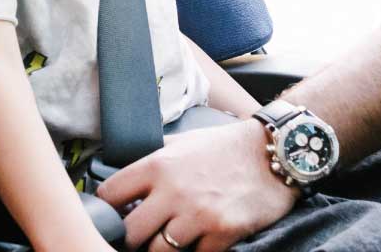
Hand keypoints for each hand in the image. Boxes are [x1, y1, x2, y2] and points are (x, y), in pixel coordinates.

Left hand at [96, 120, 297, 251]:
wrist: (274, 153)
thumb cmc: (226, 146)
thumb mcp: (183, 140)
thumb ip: (153, 154)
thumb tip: (121, 165)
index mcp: (158, 165)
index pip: (109, 195)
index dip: (106, 208)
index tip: (112, 215)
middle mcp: (174, 191)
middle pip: (129, 233)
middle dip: (130, 239)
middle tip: (138, 237)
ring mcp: (199, 214)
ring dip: (162, 249)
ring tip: (168, 241)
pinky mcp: (223, 232)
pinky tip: (197, 242)